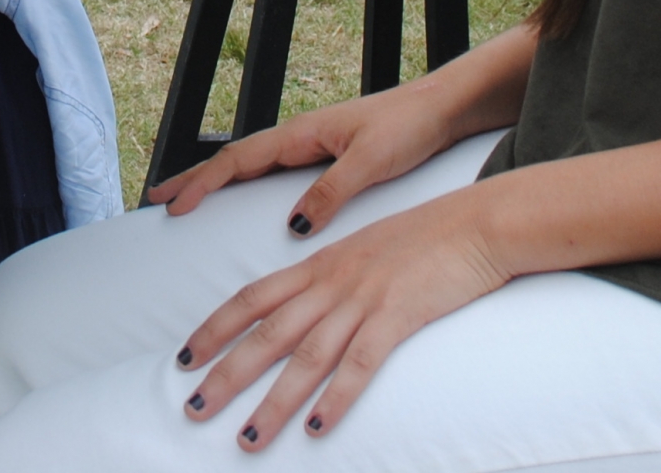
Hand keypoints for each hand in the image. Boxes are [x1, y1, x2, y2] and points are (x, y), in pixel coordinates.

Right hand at [148, 83, 462, 225]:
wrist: (440, 109)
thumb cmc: (409, 125)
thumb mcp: (370, 161)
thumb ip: (332, 191)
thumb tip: (294, 225)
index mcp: (302, 133)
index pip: (239, 159)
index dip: (204, 183)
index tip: (175, 205)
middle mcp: (300, 138)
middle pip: (234, 161)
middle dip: (194, 179)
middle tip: (158, 199)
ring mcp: (311, 147)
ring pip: (251, 165)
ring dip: (217, 181)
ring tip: (188, 199)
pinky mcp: (326, 157)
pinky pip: (274, 172)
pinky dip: (247, 184)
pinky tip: (245, 199)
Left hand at [176, 180, 512, 447]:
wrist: (475, 224)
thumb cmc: (424, 239)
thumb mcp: (362, 250)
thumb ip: (330, 277)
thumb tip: (303, 305)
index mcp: (318, 264)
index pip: (251, 298)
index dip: (213, 328)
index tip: (184, 357)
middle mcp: (331, 282)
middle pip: (265, 334)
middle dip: (226, 375)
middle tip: (194, 409)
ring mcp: (363, 300)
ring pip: (305, 357)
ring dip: (273, 403)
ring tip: (248, 437)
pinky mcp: (397, 317)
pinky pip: (360, 364)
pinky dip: (336, 398)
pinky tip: (317, 427)